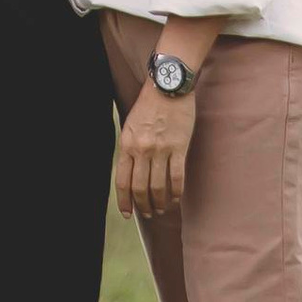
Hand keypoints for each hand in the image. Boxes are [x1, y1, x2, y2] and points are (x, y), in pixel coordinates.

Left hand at [115, 76, 196, 220]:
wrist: (168, 86)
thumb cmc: (148, 106)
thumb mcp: (130, 126)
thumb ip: (129, 149)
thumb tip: (130, 174)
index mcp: (127, 145)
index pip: (122, 181)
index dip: (124, 201)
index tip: (127, 214)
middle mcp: (142, 150)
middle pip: (140, 188)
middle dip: (143, 206)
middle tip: (147, 215)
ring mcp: (161, 149)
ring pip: (158, 187)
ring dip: (159, 203)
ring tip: (161, 210)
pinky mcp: (179, 147)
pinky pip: (177, 177)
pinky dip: (176, 193)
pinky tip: (175, 199)